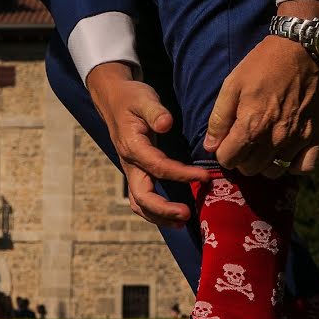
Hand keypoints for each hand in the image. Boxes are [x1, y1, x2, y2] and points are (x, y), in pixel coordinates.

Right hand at [87, 62, 209, 226]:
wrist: (114, 100)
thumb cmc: (131, 98)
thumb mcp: (143, 98)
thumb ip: (155, 111)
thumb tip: (166, 124)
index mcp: (132, 147)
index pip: (157, 167)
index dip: (181, 174)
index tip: (205, 177)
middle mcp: (130, 164)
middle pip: (142, 196)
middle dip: (163, 209)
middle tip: (187, 214)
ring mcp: (131, 171)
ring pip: (139, 203)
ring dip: (159, 216)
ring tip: (182, 220)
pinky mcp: (136, 173)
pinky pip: (143, 198)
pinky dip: (156, 211)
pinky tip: (174, 215)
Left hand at [203, 0, 318, 177]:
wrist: (301, 49)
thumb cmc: (261, 66)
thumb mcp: (231, 86)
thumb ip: (219, 119)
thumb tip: (210, 146)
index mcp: (252, 126)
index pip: (228, 160)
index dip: (223, 152)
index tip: (226, 141)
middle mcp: (275, 138)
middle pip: (249, 169)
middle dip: (241, 158)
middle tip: (244, 141)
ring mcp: (297, 139)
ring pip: (273, 172)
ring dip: (264, 163)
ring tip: (262, 146)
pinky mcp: (315, 135)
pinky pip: (303, 167)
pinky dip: (292, 164)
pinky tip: (284, 151)